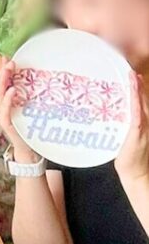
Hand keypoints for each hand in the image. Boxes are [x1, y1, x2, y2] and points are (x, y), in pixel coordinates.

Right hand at [0, 58, 37, 161]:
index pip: (2, 83)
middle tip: (9, 62)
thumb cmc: (29, 129)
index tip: (6, 57)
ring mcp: (2, 114)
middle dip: (3, 72)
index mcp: (5, 102)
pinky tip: (13, 90)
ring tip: (9, 70)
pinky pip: (5, 108)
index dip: (2, 70)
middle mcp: (1, 106)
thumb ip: (28, 98)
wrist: (28, 150)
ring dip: (4, 81)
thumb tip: (36, 82)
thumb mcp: (28, 110)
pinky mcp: (6, 123)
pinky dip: (8, 98)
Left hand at [116, 71, 148, 187]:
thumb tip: (99, 113)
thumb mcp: (120, 136)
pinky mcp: (138, 131)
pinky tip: (134, 91)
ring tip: (132, 75)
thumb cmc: (126, 157)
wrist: (136, 174)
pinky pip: (138, 112)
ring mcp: (143, 126)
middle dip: (137, 84)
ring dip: (137, 88)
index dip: (136, 88)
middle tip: (130, 69)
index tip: (130, 73)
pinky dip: (136, 100)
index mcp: (140, 122)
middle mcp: (145, 121)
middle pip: (142, 99)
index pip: (138, 101)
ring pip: (141, 103)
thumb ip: (115, 124)